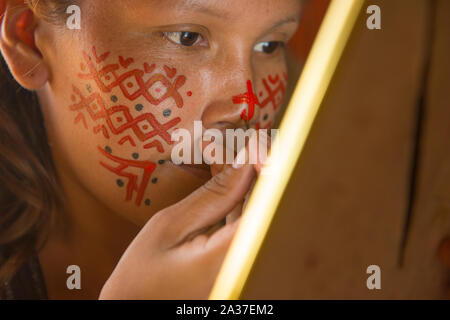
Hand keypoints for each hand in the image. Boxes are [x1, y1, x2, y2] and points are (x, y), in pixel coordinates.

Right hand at [99, 131, 269, 298]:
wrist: (133, 304)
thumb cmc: (141, 272)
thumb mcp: (170, 225)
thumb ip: (212, 195)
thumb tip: (246, 162)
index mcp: (229, 259)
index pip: (267, 208)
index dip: (271, 171)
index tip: (258, 145)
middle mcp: (243, 266)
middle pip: (269, 210)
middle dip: (262, 172)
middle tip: (248, 143)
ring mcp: (242, 266)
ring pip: (260, 215)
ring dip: (253, 183)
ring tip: (239, 153)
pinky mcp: (236, 263)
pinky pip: (248, 227)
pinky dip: (243, 201)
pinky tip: (234, 178)